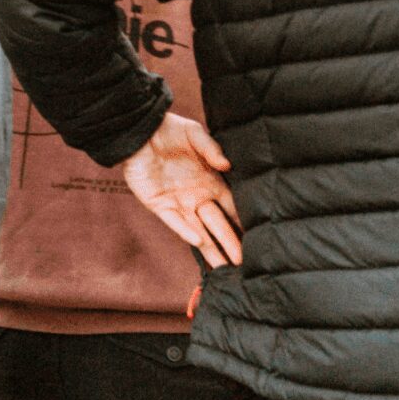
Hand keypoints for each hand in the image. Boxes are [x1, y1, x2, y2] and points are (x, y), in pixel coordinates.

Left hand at [122, 113, 242, 267]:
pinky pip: (173, 221)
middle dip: (231, 244)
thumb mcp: (194, 134)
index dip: (244, 224)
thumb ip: (211, 148)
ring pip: (198, 231)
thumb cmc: (170, 130)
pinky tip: (197, 241)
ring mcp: (178, 203)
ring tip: (226, 269)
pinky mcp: (158, 204)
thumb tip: (226, 165)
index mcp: (211, 183)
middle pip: (218, 226)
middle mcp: (197, 197)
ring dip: (211, 249)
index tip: (260, 241)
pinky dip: (184, 230)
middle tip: (246, 264)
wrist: (138, 130)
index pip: (232, 208)